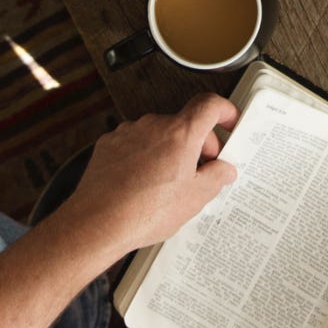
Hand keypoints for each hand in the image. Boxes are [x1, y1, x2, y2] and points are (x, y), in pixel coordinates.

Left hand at [51, 95, 239, 261]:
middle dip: (197, 145)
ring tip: (167, 185)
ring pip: (159, 135)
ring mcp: (128, 132)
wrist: (98, 222)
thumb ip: (216, 178)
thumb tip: (223, 170)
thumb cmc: (143, 212)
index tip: (229, 122)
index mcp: (180, 134)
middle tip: (200, 172)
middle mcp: (153, 126)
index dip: (224, 111)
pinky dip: (144, 156)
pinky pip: (135, 143)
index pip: (209, 105)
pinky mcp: (109, 143)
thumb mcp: (194, 199)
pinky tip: (142, 183)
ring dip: (169, 152)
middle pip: (185, 124)